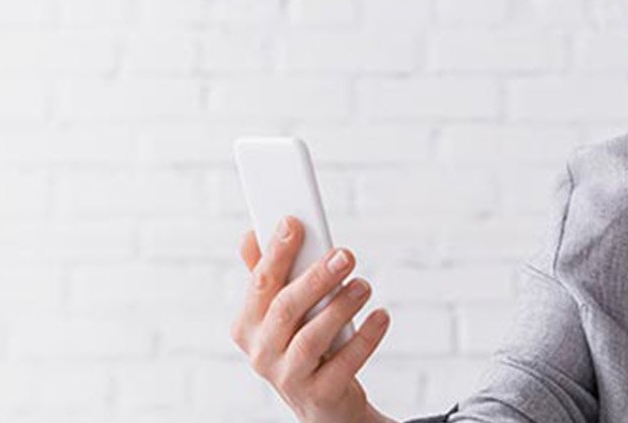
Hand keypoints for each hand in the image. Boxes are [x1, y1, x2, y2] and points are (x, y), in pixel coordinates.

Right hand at [231, 216, 394, 422]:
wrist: (323, 406)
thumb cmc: (300, 349)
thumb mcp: (279, 315)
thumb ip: (266, 277)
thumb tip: (249, 236)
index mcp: (247, 326)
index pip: (259, 283)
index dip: (275, 252)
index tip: (295, 222)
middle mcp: (261, 353)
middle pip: (285, 309)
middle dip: (315, 278)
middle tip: (344, 255)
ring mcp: (289, 378)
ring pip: (312, 338)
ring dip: (340, 307)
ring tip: (364, 285)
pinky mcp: (320, 395)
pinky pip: (344, 364)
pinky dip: (365, 338)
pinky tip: (380, 316)